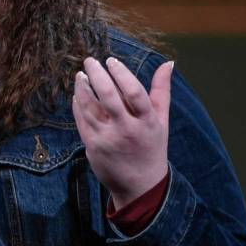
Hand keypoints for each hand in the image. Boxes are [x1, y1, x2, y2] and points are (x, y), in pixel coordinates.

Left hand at [72, 57, 173, 209]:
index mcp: (147, 122)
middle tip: (90, 61)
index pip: (134, 92)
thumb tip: (168, 63)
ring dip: (82, 88)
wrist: (139, 185)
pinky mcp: (92, 146)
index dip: (122, 74)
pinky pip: (81, 120)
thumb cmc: (151, 147)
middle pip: (108, 97)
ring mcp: (108, 139)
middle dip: (96, 75)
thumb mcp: (161, 120)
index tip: (111, 60)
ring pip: (89, 107)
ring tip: (80, 75)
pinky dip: (78, 104)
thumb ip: (162, 91)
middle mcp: (127, 130)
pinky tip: (77, 93)